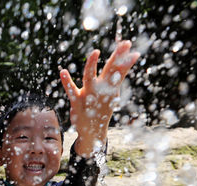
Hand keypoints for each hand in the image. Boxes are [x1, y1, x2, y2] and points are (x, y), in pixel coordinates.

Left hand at [60, 40, 139, 156]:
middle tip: (125, 44)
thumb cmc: (102, 107)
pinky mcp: (76, 101)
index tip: (133, 48)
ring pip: (89, 77)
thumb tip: (127, 60)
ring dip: (92, 65)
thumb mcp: (112, 92)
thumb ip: (117, 75)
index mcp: (110, 87)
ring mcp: (88, 95)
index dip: (126, 60)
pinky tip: (63, 72)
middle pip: (110, 70)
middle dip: (118, 57)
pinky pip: (71, 90)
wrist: (93, 131)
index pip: (119, 70)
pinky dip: (67, 81)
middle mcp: (101, 90)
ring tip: (95, 52)